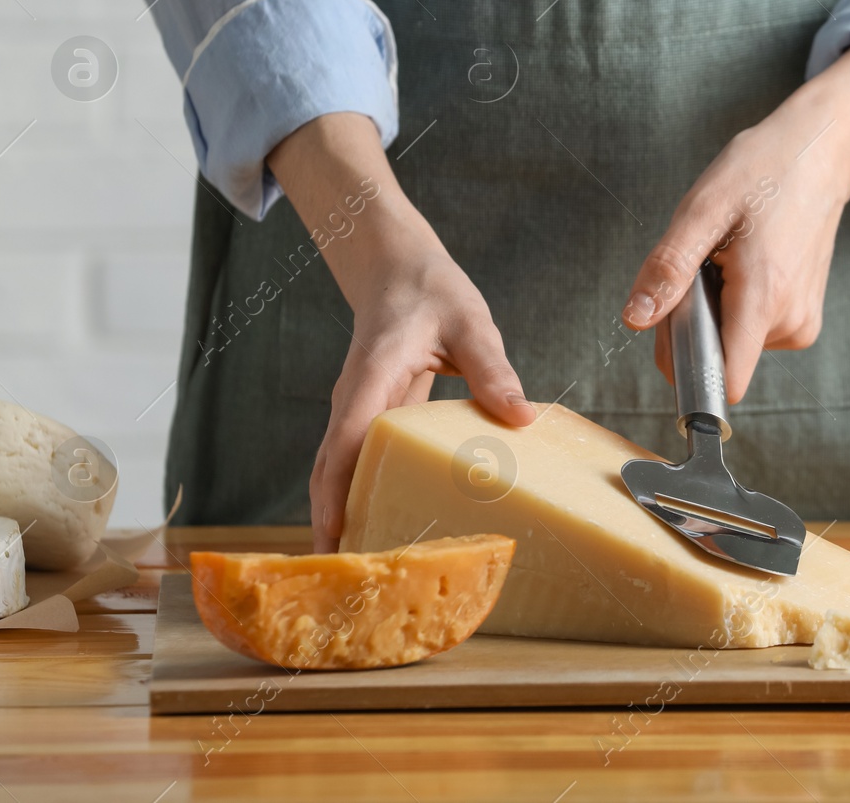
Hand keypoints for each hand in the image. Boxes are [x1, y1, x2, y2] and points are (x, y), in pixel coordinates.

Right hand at [267, 113, 535, 551]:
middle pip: (328, 470)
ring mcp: (355, 412)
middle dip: (331, 523)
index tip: (336, 536)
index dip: (337, 491)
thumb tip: (521, 416)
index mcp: (372, 376)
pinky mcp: (367, 419)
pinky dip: (355, 500)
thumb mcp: (470, 322)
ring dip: (340, 518)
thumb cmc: (432, 291)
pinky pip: (353, 466)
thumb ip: (491, 368)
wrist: (397, 268)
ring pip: (334, 473)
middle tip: (348, 581)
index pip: (346, 440)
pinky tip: (378, 532)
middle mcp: (352, 400)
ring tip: (358, 575)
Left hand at [622, 44, 849, 400]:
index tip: (675, 326)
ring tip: (733, 256)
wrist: (820, 154)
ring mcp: (803, 323)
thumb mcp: (703, 208)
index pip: (724, 382)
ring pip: (733, 344)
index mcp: (764, 297)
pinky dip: (739, 305)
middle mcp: (791, 321)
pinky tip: (749, 263)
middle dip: (696, 319)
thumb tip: (636, 318)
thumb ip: (669, 267)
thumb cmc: (763, 171)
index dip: (687, 366)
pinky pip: (752, 332)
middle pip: (719, 356)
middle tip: (708, 262)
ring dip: (718, 308)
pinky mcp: (805, 319)